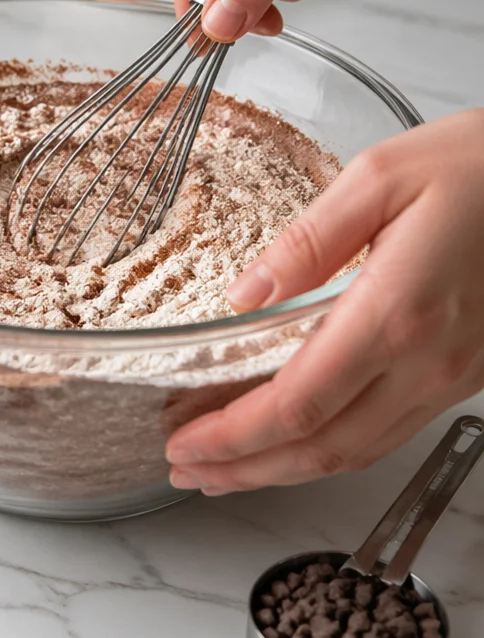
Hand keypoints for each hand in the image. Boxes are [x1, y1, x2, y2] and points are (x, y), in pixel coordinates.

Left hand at [165, 110, 483, 491]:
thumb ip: (308, 240)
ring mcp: (451, 377)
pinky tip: (299, 442)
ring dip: (284, 471)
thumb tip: (246, 293)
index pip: (296, 404)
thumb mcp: (381, 176)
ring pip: (357, 453)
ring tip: (226, 470)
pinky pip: (388, 434)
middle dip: (244, 470)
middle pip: (320, 449)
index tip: (183, 442)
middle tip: (187, 470)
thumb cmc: (483, 166)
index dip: (232, 436)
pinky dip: (331, 451)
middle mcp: (426, 362)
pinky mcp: (465, 375)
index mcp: (395, 313)